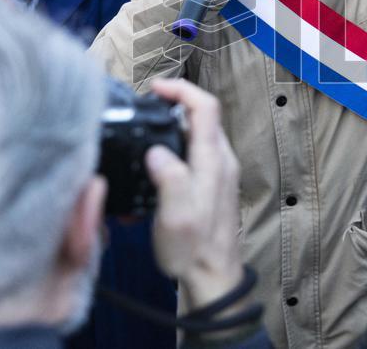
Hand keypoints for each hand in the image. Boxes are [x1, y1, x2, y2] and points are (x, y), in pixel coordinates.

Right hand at [145, 78, 243, 309]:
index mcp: (213, 161)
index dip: (181, 89)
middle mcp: (222, 160)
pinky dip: (177, 146)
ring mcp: (220, 171)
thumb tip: (156, 150)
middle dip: (173, 105)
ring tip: (145, 135)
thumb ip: (169, 179)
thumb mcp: (175, 216)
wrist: (214, 278)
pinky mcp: (215, 183)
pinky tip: (156, 164)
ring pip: (199, 133)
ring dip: (173, 126)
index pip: (205, 107)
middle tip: (144, 110)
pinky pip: (196, 152)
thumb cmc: (193, 250)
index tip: (155, 88)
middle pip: (203, 115)